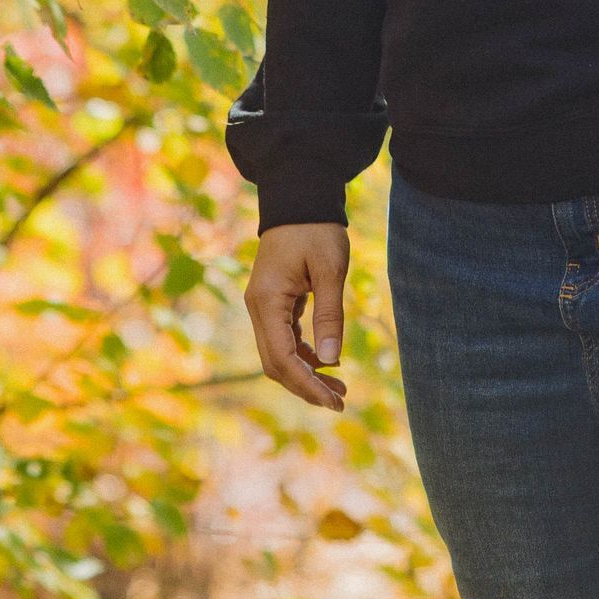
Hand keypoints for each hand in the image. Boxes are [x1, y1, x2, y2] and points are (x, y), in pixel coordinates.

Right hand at [246, 221, 350, 411]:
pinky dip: (304, 355)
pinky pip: (284, 339)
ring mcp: (263, 306)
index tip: (334, 401)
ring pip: (279, 354)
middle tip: (340, 400)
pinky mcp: (273, 302)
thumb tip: (332, 361)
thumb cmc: (316, 229)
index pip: (282, 358)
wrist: (300, 197)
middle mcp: (257, 307)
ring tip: (339, 387)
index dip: (307, 385)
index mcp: (267, 301)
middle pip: (275, 364)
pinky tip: (327, 363)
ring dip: (306, 373)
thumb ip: (330, 315)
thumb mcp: (330, 269)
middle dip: (306, 386)